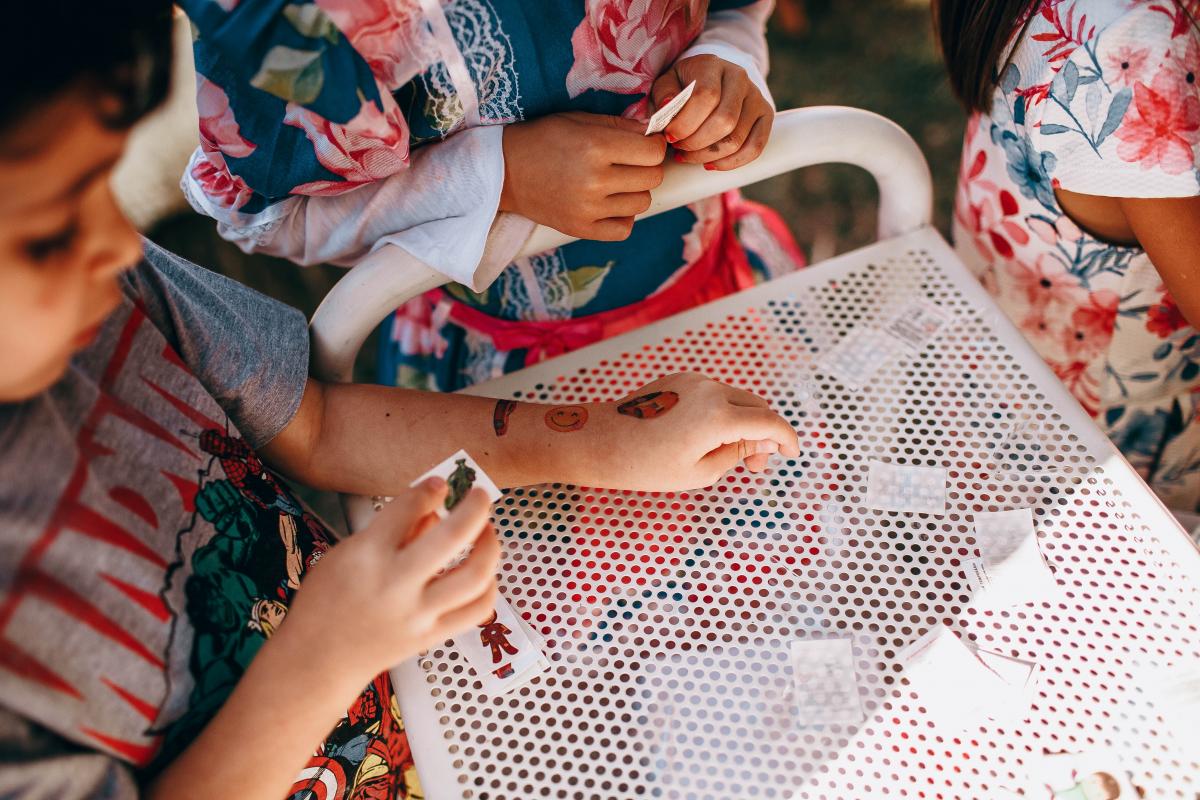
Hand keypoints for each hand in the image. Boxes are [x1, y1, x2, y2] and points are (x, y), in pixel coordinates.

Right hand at [278, 478, 499, 687]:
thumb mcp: (346, 554)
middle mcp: (396, 584)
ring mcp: (417, 614)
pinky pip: (476, 611)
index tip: (439, 485)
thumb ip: (393, 532)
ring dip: (490, 546)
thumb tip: (435, 511)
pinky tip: (484, 572)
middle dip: (474, 507)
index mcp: (367, 556)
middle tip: (479, 495)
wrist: (318, 660)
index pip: (409, 508)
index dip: (430, 489)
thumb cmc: (326, 603)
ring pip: (475, 576)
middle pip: (453, 536)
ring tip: (487, 531)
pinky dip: (488, 587)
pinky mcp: (431, 636)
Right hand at [499, 112, 666, 240]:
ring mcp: (589, 209)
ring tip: (615, 182)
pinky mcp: (581, 229)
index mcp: (596, 147)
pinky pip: (624, 229)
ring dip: (634, 191)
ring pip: (642, 203)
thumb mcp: (580, 120)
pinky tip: (610, 204)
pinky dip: (623, 217)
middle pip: (652, 178)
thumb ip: (619, 125)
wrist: (505, 171)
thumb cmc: (543, 139)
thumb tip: (654, 132)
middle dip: (646, 167)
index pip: (653, 152)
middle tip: (629, 162)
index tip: (644, 144)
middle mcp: (595, 180)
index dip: (653, 145)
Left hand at [585, 372, 799, 490]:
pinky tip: (707, 437)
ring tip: (729, 454)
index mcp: (718, 417)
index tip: (792, 453)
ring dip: (742, 422)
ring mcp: (693, 381)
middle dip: (764, 433)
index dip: (786, 438)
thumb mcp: (700, 472)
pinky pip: (713, 394)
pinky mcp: (678, 380)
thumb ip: (739, 453)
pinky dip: (722, 412)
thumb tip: (764, 441)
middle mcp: (710, 390)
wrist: (600, 441)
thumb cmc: (645, 465)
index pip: (769, 422)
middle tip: (755, 465)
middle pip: (756, 405)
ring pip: (735, 398)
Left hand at [650, 54, 773, 169]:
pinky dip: (732, 162)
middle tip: (679, 148)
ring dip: (709, 156)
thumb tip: (667, 106)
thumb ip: (664, 94)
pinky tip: (711, 164)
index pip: (706, 96)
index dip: (685, 123)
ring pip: (737, 139)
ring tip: (690, 156)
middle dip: (696, 143)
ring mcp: (756, 97)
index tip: (669, 136)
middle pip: (724, 121)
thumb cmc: (685, 85)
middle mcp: (740, 78)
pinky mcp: (765, 115)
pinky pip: (755, 147)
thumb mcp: (668, 83)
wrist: (713, 80)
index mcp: (713, 65)